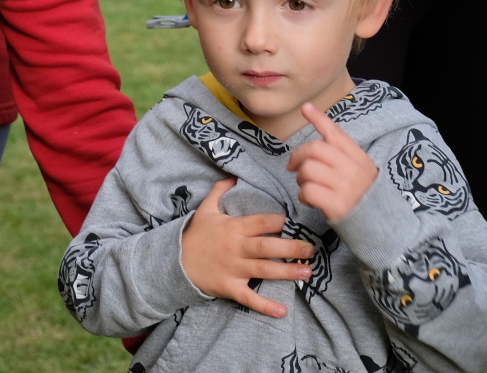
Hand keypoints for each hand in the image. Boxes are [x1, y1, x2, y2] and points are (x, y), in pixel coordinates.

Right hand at [180, 177, 314, 317]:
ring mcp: (233, 269)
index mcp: (234, 227)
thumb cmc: (194, 235)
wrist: (174, 262)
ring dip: (286, 272)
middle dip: (291, 248)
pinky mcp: (229, 287)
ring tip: (307, 272)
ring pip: (264, 270)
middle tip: (311, 250)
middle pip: (267, 247)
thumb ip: (219, 191)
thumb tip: (233, 175)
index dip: (281, 221)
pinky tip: (282, 311)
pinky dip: (265, 306)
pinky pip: (249, 298)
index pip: (262, 222)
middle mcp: (236, 248)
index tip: (298, 222)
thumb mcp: (205, 209)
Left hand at [288, 103, 377, 221]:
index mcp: (357, 156)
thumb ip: (341, 154)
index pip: (335, 132)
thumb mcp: (359, 169)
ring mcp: (344, 186)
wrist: (379, 225)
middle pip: (314, 149)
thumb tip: (317, 139)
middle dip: (297, 156)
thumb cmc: (362, 195)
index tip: (305, 108)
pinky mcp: (336, 204)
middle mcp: (351, 168)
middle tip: (293, 167)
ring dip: (300, 179)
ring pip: (307, 170)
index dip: (319, 119)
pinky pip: (307, 191)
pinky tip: (309, 199)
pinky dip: (302, 195)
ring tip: (306, 186)